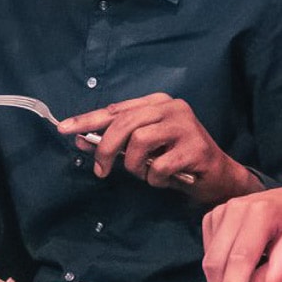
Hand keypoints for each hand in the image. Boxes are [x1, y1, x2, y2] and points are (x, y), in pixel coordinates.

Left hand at [58, 93, 252, 202]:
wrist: (218, 176)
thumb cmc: (177, 160)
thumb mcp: (142, 151)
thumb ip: (115, 143)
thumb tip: (80, 140)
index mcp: (156, 103)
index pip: (115, 109)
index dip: (88, 120)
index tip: (63, 129)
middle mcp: (171, 107)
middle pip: (125, 123)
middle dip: (105, 149)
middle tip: (100, 171)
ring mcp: (186, 125)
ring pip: (140, 142)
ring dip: (135, 166)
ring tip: (145, 173)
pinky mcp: (197, 147)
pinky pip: (159, 166)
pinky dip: (155, 178)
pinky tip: (164, 179)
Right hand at [201, 186, 281, 281]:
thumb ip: (274, 278)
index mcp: (264, 212)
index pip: (242, 257)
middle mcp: (238, 207)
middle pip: (219, 259)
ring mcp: (222, 210)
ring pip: (210, 258)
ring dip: (221, 281)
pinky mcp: (212, 216)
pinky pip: (208, 252)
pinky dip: (220, 267)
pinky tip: (238, 266)